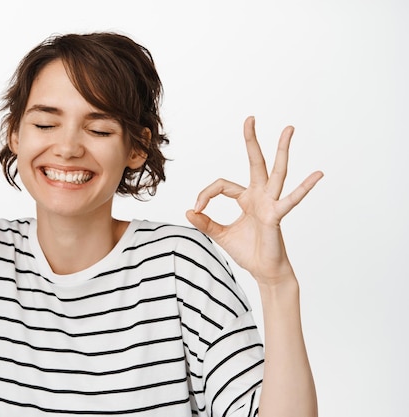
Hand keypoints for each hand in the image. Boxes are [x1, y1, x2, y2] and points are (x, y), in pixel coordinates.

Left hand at [186, 116, 322, 284]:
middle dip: (251, 141)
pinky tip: (317, 174)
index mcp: (246, 199)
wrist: (264, 272)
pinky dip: (304, 188)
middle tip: (250, 118)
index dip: (206, 194)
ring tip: (288, 128)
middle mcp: (260, 196)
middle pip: (255, 162)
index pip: (222, 185)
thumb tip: (189, 210)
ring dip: (282, 150)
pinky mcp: (277, 216)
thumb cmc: (248, 252)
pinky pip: (291, 200)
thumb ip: (205, 222)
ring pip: (277, 172)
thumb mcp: (220, 235)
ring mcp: (270, 204)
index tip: (197, 208)